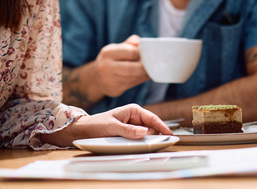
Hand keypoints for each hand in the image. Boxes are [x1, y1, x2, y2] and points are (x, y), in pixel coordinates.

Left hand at [41, 104, 171, 145]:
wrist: (86, 130)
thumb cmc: (97, 124)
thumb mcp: (112, 126)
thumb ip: (128, 129)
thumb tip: (143, 132)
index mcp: (133, 110)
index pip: (152, 118)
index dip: (162, 126)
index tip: (170, 134)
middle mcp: (135, 117)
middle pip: (152, 127)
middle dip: (156, 134)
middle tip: (158, 142)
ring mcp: (133, 126)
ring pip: (147, 134)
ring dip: (149, 140)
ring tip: (148, 144)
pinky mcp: (130, 134)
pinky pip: (140, 139)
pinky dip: (143, 143)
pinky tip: (142, 146)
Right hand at [94, 35, 149, 96]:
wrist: (96, 78)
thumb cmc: (110, 61)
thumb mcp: (116, 49)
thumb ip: (129, 44)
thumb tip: (140, 41)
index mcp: (107, 53)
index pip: (129, 52)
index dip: (141, 54)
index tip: (150, 53)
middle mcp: (106, 67)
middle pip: (131, 68)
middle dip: (145, 67)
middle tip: (154, 65)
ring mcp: (109, 80)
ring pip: (132, 78)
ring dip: (145, 75)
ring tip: (152, 70)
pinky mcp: (115, 89)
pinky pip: (132, 85)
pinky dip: (141, 80)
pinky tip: (145, 76)